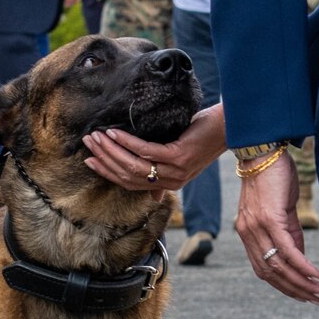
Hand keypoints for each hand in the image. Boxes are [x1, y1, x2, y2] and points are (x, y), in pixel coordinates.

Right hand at [82, 103, 225, 191]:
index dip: (108, 172)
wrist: (230, 127)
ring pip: (133, 165)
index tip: (90, 159)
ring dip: (111, 149)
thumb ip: (164, 172)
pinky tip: (115, 132)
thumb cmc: (203, 135)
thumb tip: (150, 191)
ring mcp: (175, 170)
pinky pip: (146, 151)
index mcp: (169, 183)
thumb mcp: (181, 156)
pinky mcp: (179, 157)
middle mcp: (171, 181)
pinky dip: (127, 141)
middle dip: (104, 158)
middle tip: (88, 142)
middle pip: (127, 175)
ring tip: (97, 136)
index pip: (130, 184)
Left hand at [235, 151, 318, 304]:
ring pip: (277, 265)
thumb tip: (299, 259)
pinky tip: (314, 274)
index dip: (283, 286)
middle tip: (316, 298)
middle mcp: (248, 234)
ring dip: (300, 281)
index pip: (263, 270)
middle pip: (270, 273)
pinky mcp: (269, 218)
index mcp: (248, 233)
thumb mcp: (281, 211)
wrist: (264, 151)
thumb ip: (289, 235)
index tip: (303, 296)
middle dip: (295, 290)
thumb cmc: (274, 178)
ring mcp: (256, 227)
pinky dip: (301, 265)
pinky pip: (285, 249)